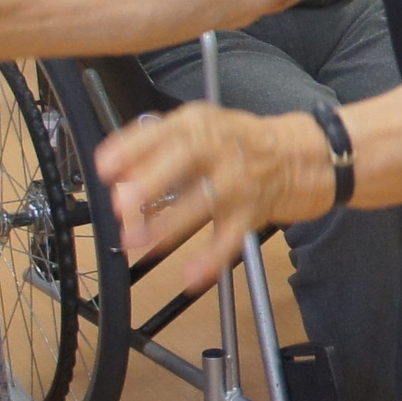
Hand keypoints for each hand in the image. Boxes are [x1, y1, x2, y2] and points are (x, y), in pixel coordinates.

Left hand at [91, 104, 323, 302]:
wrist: (297, 156)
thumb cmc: (236, 143)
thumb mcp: (196, 127)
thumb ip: (152, 144)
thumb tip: (110, 168)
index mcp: (198, 124)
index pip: (160, 131)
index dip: (129, 150)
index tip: (104, 169)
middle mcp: (219, 148)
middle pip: (185, 160)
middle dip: (152, 181)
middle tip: (124, 203)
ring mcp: (238, 180)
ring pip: (204, 202)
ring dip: (169, 225)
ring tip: (137, 241)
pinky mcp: (251, 211)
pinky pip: (231, 237)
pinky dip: (211, 259)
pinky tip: (192, 276)